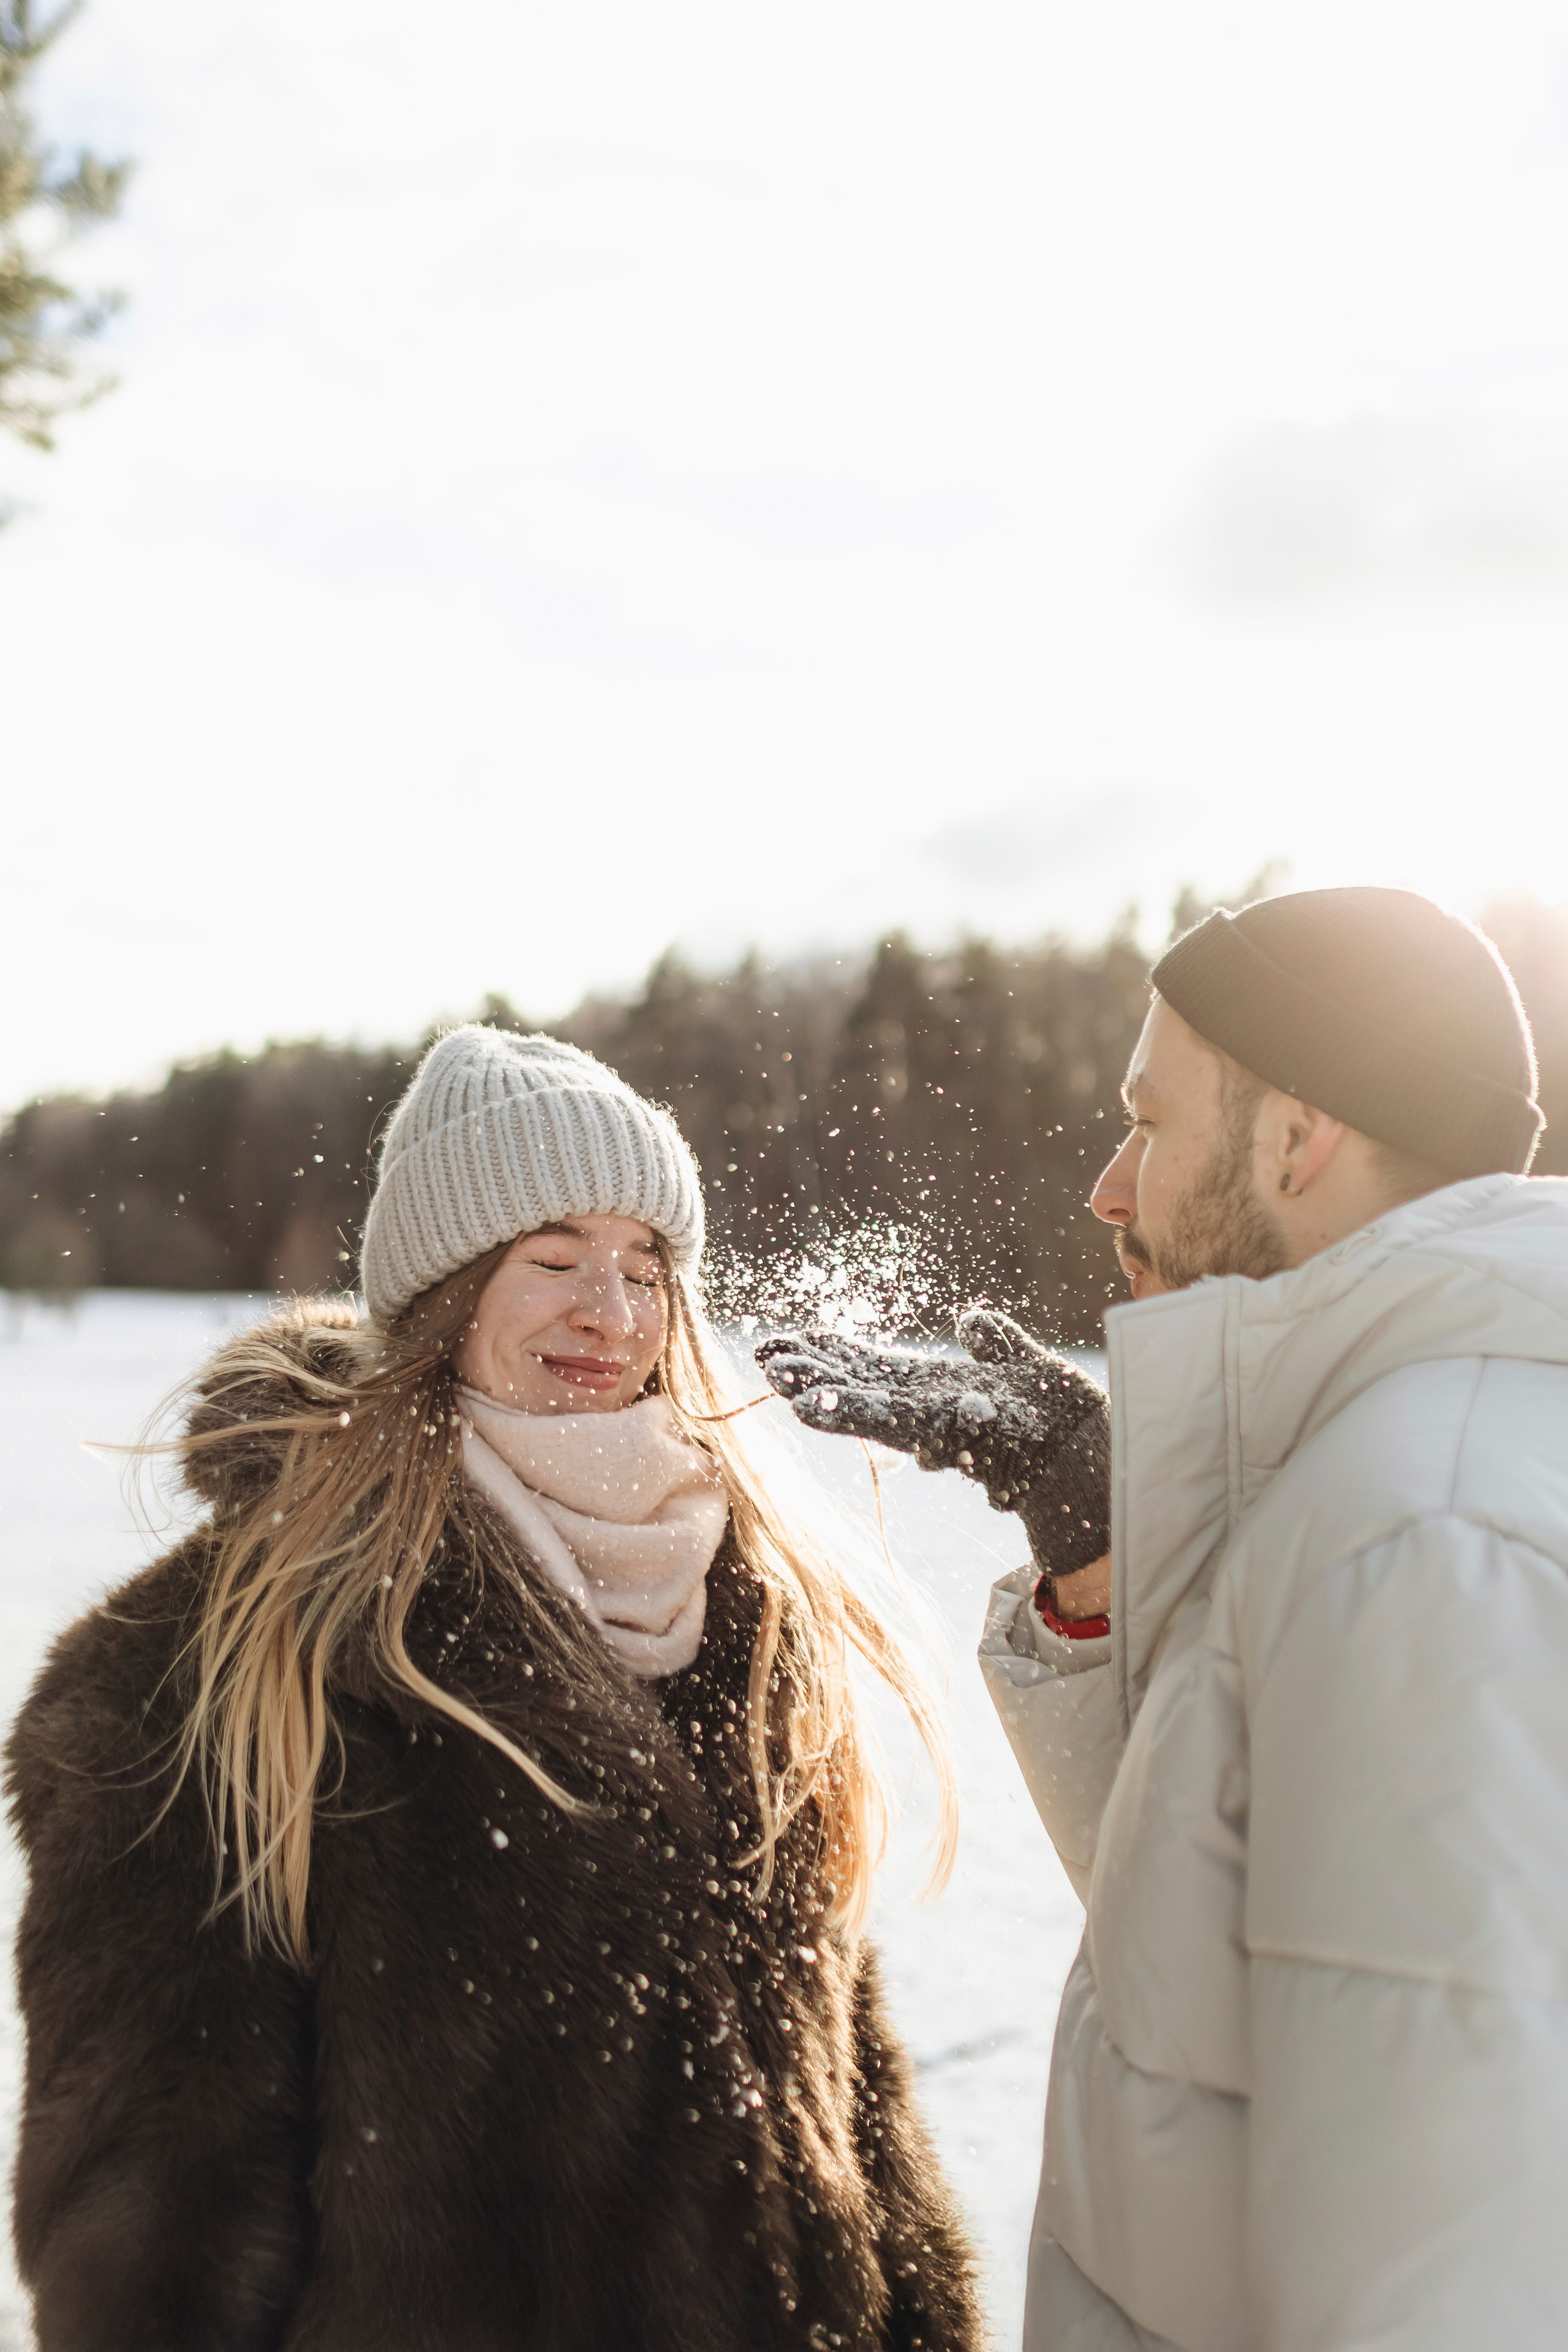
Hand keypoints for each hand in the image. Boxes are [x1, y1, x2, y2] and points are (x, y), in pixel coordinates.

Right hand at [756, 1309, 1109, 1576]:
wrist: (1094, 1447)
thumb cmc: (1061, 1412)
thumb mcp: (1023, 1363)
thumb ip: (996, 1341)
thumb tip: (972, 1319)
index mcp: (937, 1392)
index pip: (872, 1371)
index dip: (831, 1356)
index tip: (785, 1342)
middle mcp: (925, 1412)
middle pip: (857, 1388)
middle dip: (811, 1374)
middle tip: (762, 1356)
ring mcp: (930, 1424)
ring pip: (863, 1408)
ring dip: (820, 1395)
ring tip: (777, 1379)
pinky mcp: (943, 1432)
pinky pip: (889, 1421)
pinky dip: (849, 1413)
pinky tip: (811, 1406)